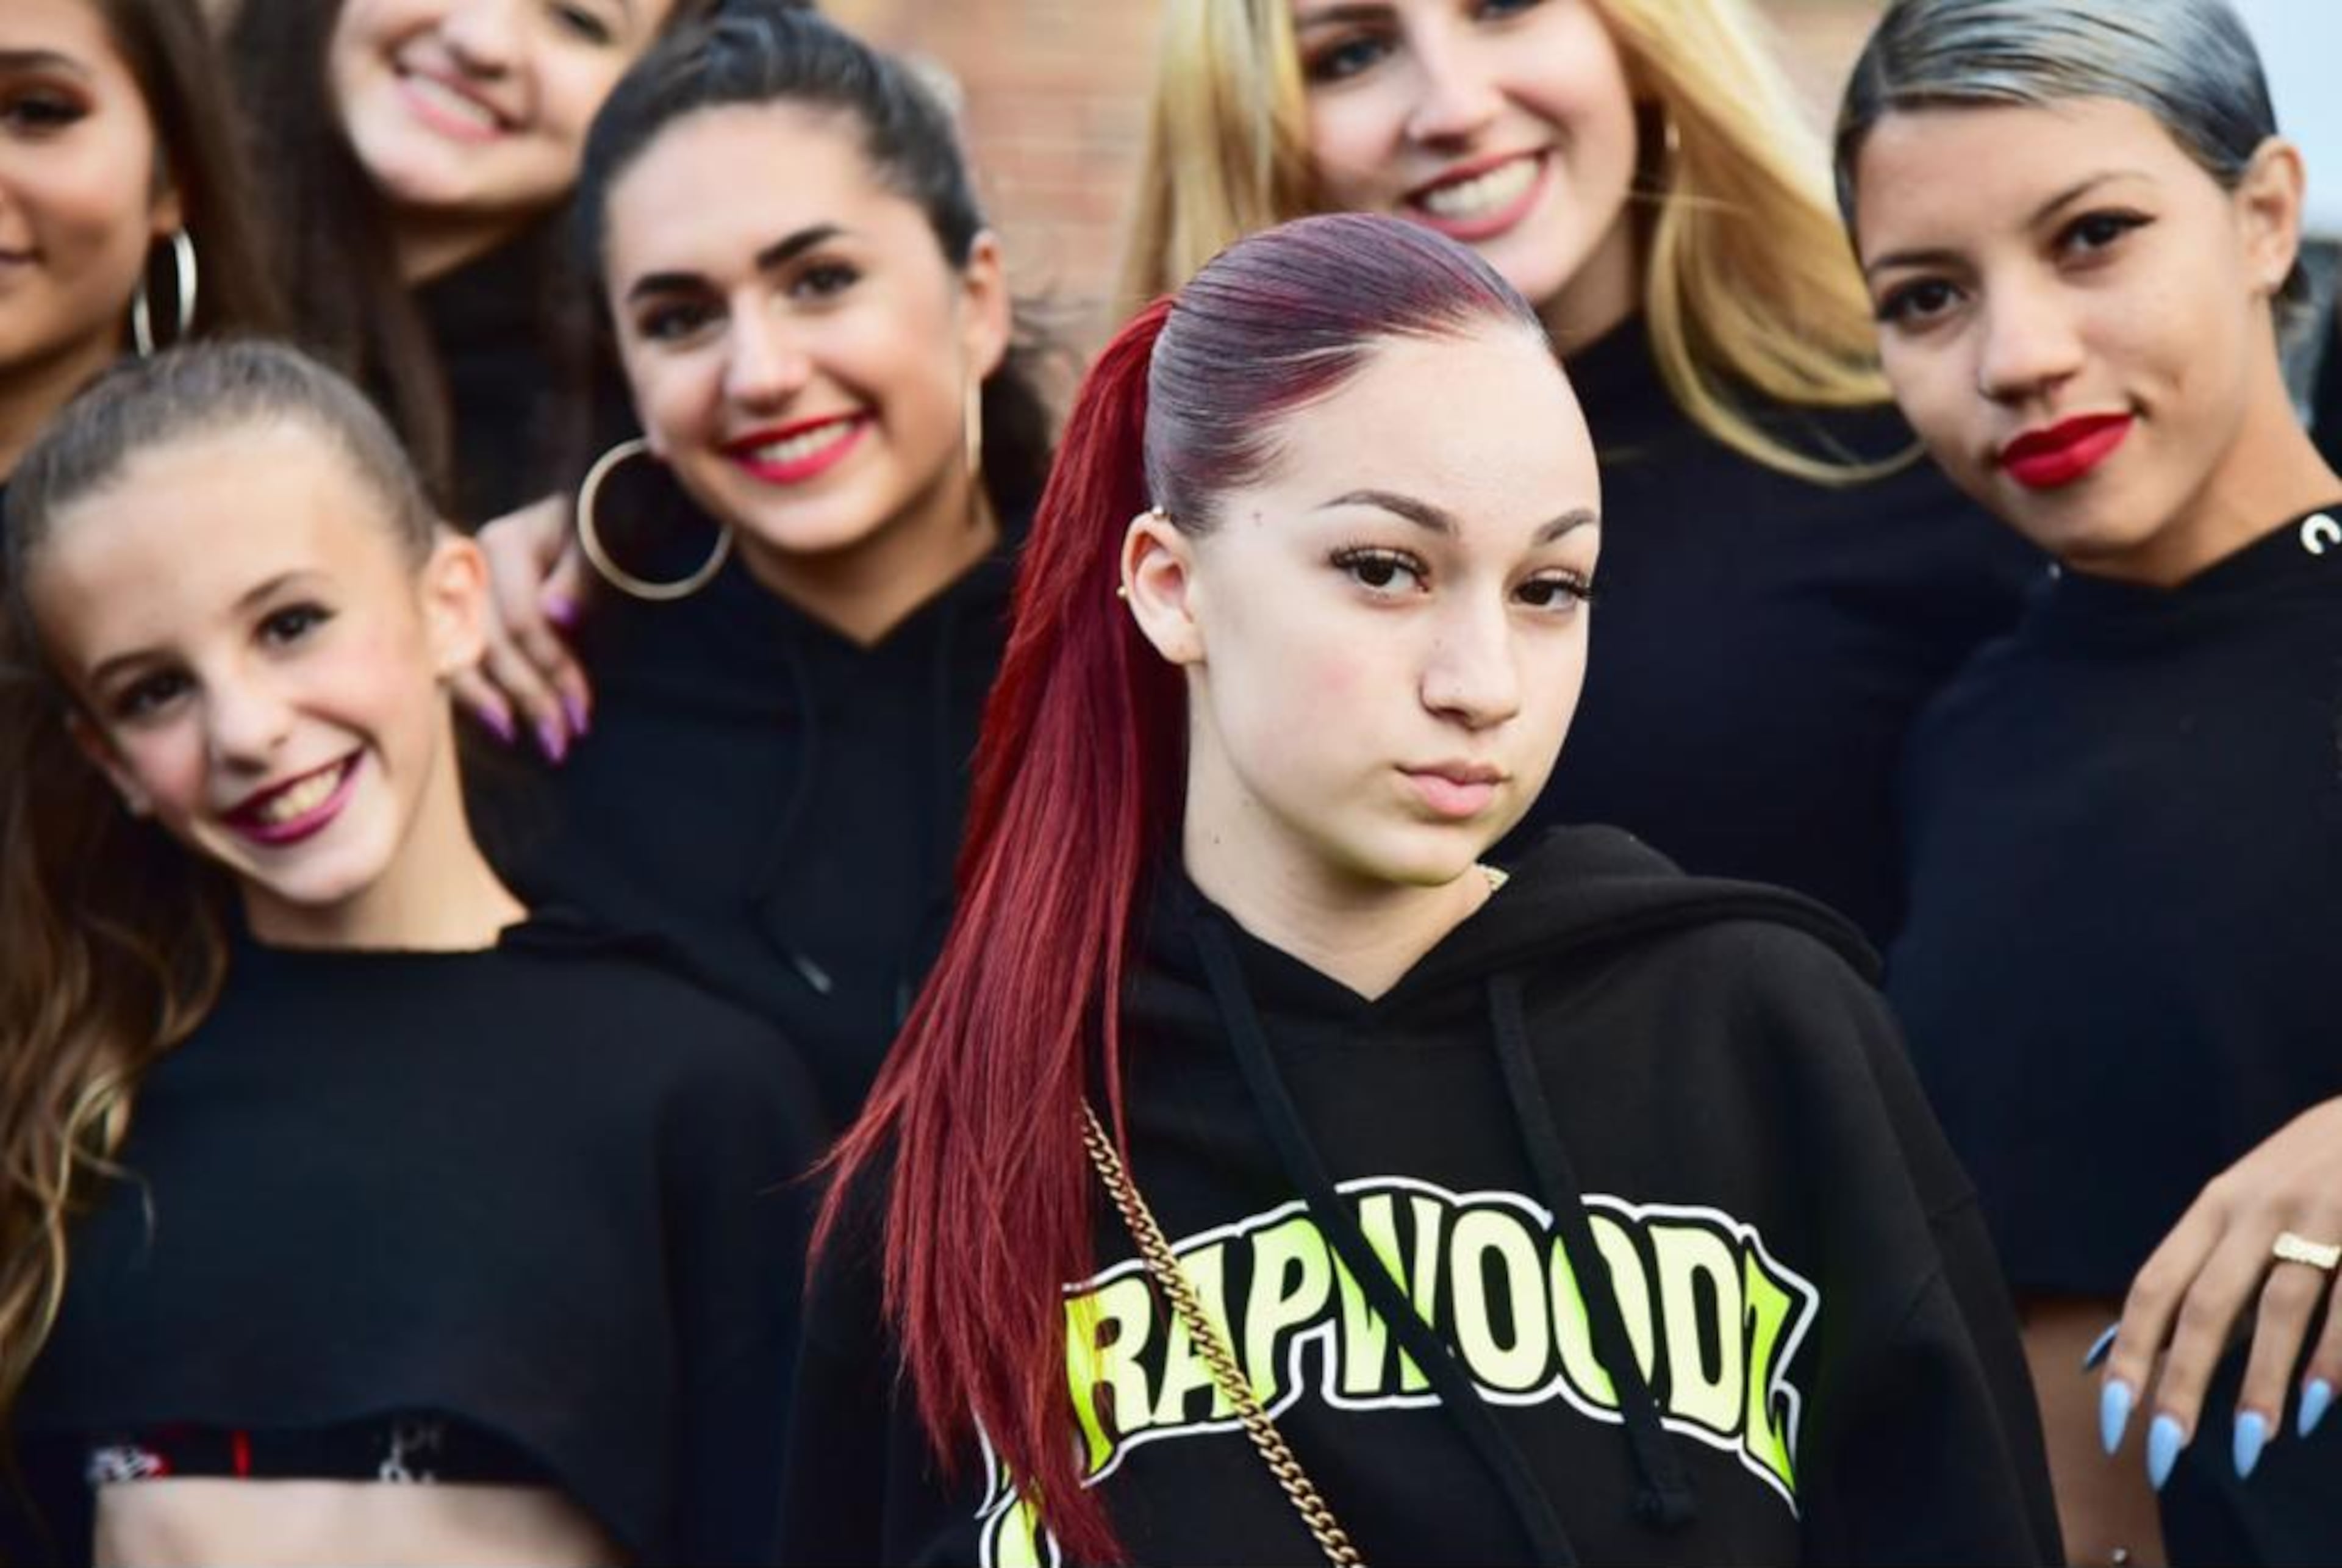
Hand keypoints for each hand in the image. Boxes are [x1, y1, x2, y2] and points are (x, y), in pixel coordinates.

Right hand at [450, 493, 594, 761]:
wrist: (583, 514)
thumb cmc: (597, 529)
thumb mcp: (598, 543)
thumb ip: (581, 577)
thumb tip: (556, 615)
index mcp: (503, 544)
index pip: (523, 620)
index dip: (553, 668)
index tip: (583, 713)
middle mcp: (469, 566)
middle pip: (490, 643)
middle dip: (527, 696)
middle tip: (560, 743)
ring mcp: (455, 588)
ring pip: (459, 655)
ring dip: (491, 703)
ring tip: (521, 739)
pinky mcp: (453, 611)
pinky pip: (452, 657)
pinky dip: (473, 691)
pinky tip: (496, 723)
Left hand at [2097, 1098, 2341, 1487]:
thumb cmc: (2309, 1171)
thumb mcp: (2248, 1204)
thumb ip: (2209, 1268)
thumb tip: (2142, 1345)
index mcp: (2214, 1207)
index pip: (2155, 1287)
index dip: (2130, 1353)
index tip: (2113, 1417)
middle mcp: (2255, 1210)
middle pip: (2204, 1305)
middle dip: (2179, 1380)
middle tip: (2163, 1450)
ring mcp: (2316, 1216)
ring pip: (2278, 1308)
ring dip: (2258, 1381)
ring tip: (2247, 1445)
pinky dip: (2330, 1356)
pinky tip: (2316, 1404)